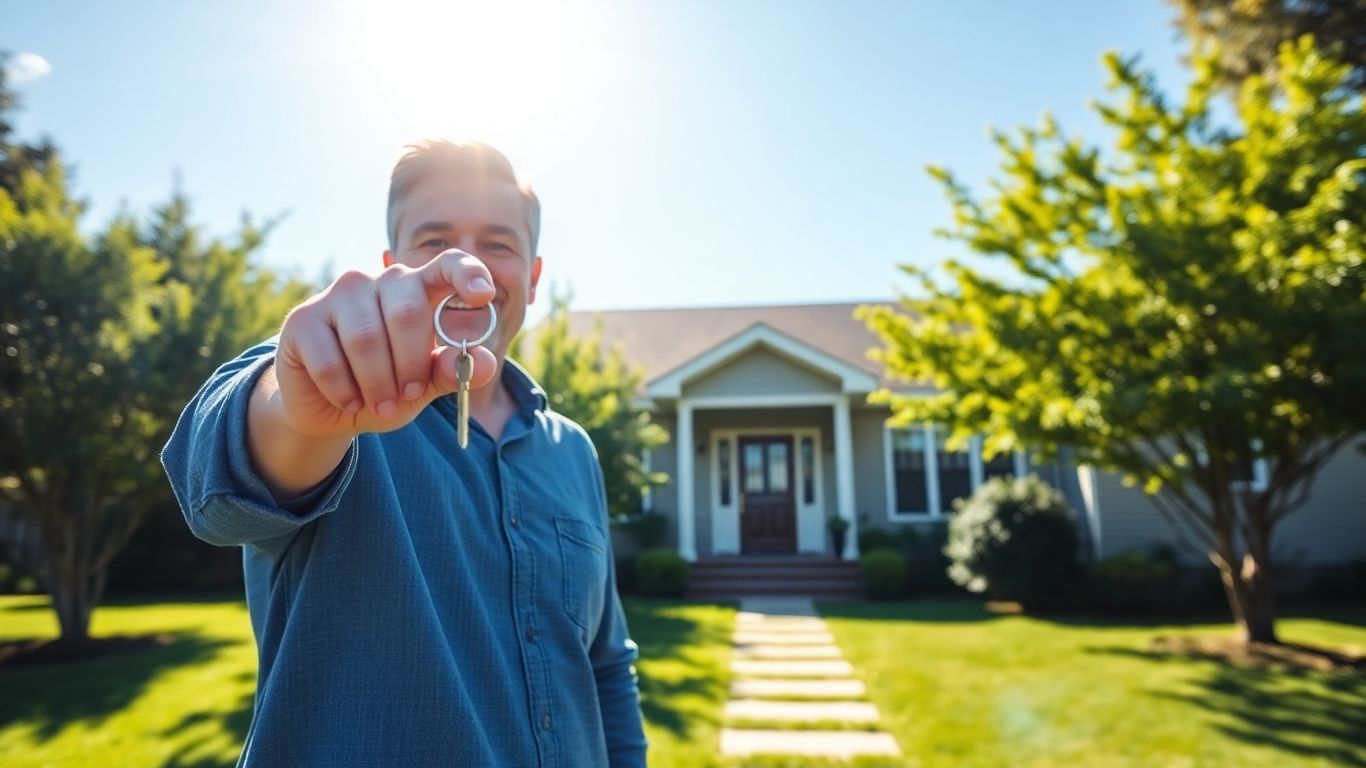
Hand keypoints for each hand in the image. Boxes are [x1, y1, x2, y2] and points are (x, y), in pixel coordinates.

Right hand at [272, 249, 499, 440]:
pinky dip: (345, 392)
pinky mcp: (302, 319)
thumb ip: (450, 372)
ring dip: (377, 384)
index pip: (447, 265)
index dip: (467, 274)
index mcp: (415, 290)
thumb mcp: (422, 387)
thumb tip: (486, 363)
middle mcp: (377, 281)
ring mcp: (337, 295)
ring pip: (366, 340)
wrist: (326, 410)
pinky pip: (330, 361)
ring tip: (379, 404)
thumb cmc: (384, 389)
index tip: (484, 294)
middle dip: (411, 365)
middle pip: (406, 313)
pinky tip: (348, 400)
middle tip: (407, 396)